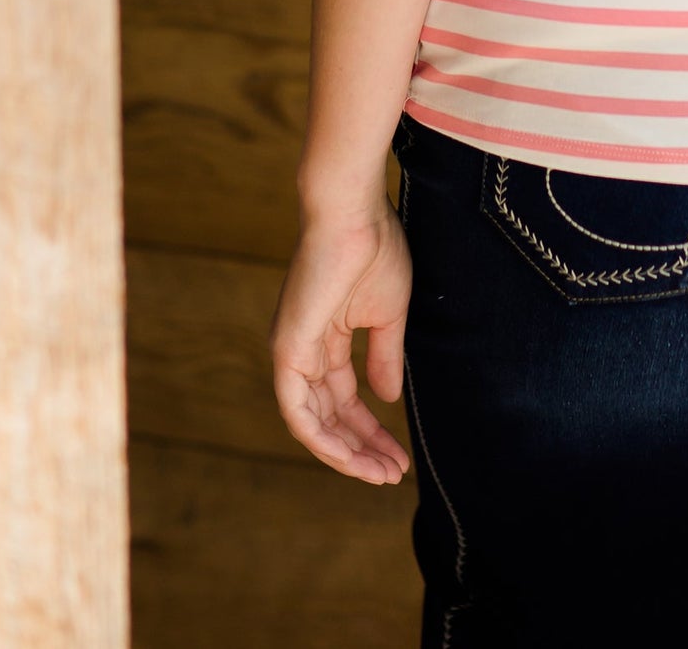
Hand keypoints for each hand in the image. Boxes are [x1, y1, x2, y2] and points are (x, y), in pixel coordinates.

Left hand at [270, 200, 413, 483]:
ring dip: (346, 453)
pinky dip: (323, 440)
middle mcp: (304, 349)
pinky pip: (298, 412)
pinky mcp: (286, 351)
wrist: (353, 213)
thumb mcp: (388, 314)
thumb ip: (384, 357)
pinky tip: (351, 458)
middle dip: (363, 448)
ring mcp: (292, 352)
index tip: (400, 455)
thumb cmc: (374, 248)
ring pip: (312, 423)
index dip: (372, 429)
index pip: (345, 397)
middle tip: (394, 473)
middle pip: (330, 415)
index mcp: (326, 336)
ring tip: (382, 473)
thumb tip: (388, 399)